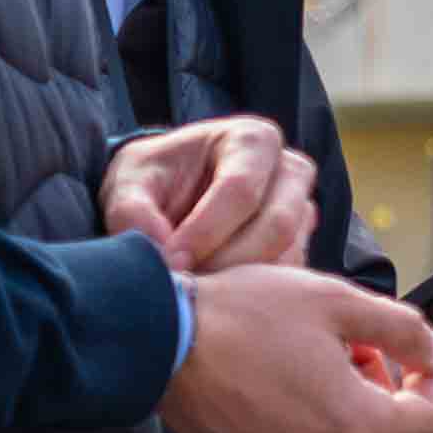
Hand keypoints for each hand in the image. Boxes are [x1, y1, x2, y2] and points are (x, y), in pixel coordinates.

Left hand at [107, 117, 310, 273]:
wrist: (170, 195)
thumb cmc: (153, 180)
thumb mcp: (128, 183)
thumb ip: (132, 211)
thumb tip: (159, 248)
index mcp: (253, 140)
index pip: (241, 190)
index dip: (205, 232)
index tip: (171, 261)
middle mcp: (290, 171)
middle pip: (276, 227)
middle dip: (228, 262)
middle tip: (188, 283)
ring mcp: (304, 211)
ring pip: (288, 258)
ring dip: (240, 281)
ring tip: (197, 286)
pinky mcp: (303, 246)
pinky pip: (289, 279)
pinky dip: (250, 292)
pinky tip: (216, 290)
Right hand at [168, 263, 432, 432]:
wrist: (157, 339)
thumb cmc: (245, 314)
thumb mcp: (336, 302)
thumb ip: (403, 331)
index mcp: (354, 423)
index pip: (428, 419)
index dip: (430, 381)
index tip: (412, 352)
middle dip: (382, 388)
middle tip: (352, 342)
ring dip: (341, 405)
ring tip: (309, 357)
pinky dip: (301, 425)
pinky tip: (276, 385)